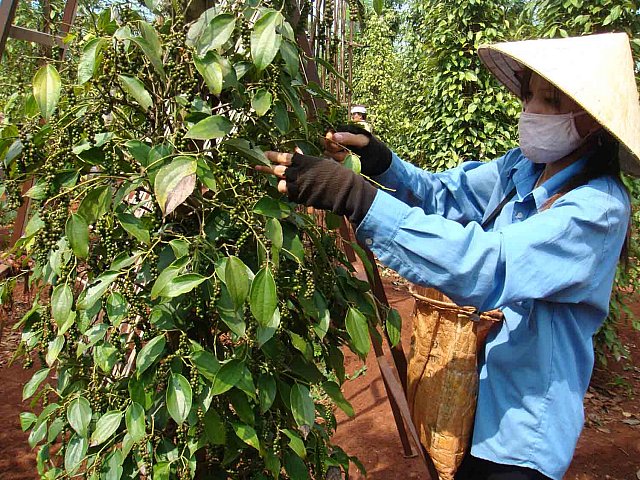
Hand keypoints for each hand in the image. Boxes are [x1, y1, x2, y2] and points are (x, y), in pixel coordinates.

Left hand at [255, 150, 377, 224]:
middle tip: (257, 166)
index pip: (284, 157)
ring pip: (281, 185)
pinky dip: (290, 193)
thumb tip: (295, 149)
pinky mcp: (301, 198)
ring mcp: (299, 186)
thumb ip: (305, 159)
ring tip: (283, 182)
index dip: (273, 155)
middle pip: (278, 170)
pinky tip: (296, 192)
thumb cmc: (336, 174)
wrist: (344, 191)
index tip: (264, 154)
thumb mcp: (321, 162)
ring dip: (281, 183)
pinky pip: (290, 196)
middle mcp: (299, 173)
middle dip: (267, 168)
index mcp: (305, 161)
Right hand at [323, 124, 391, 175]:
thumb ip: (348, 138)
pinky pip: (333, 162)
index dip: (330, 142)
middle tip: (347, 153)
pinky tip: (347, 162)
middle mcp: (337, 141)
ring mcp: (337, 150)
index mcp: (341, 132)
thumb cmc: (369, 145)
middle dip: (336, 151)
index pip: (328, 136)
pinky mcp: (338, 159)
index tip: (338, 147)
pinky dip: (339, 163)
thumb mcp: (361, 140)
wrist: (375, 158)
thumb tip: (333, 136)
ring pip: (329, 155)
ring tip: (349, 157)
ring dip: (338, 158)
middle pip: (327, 146)